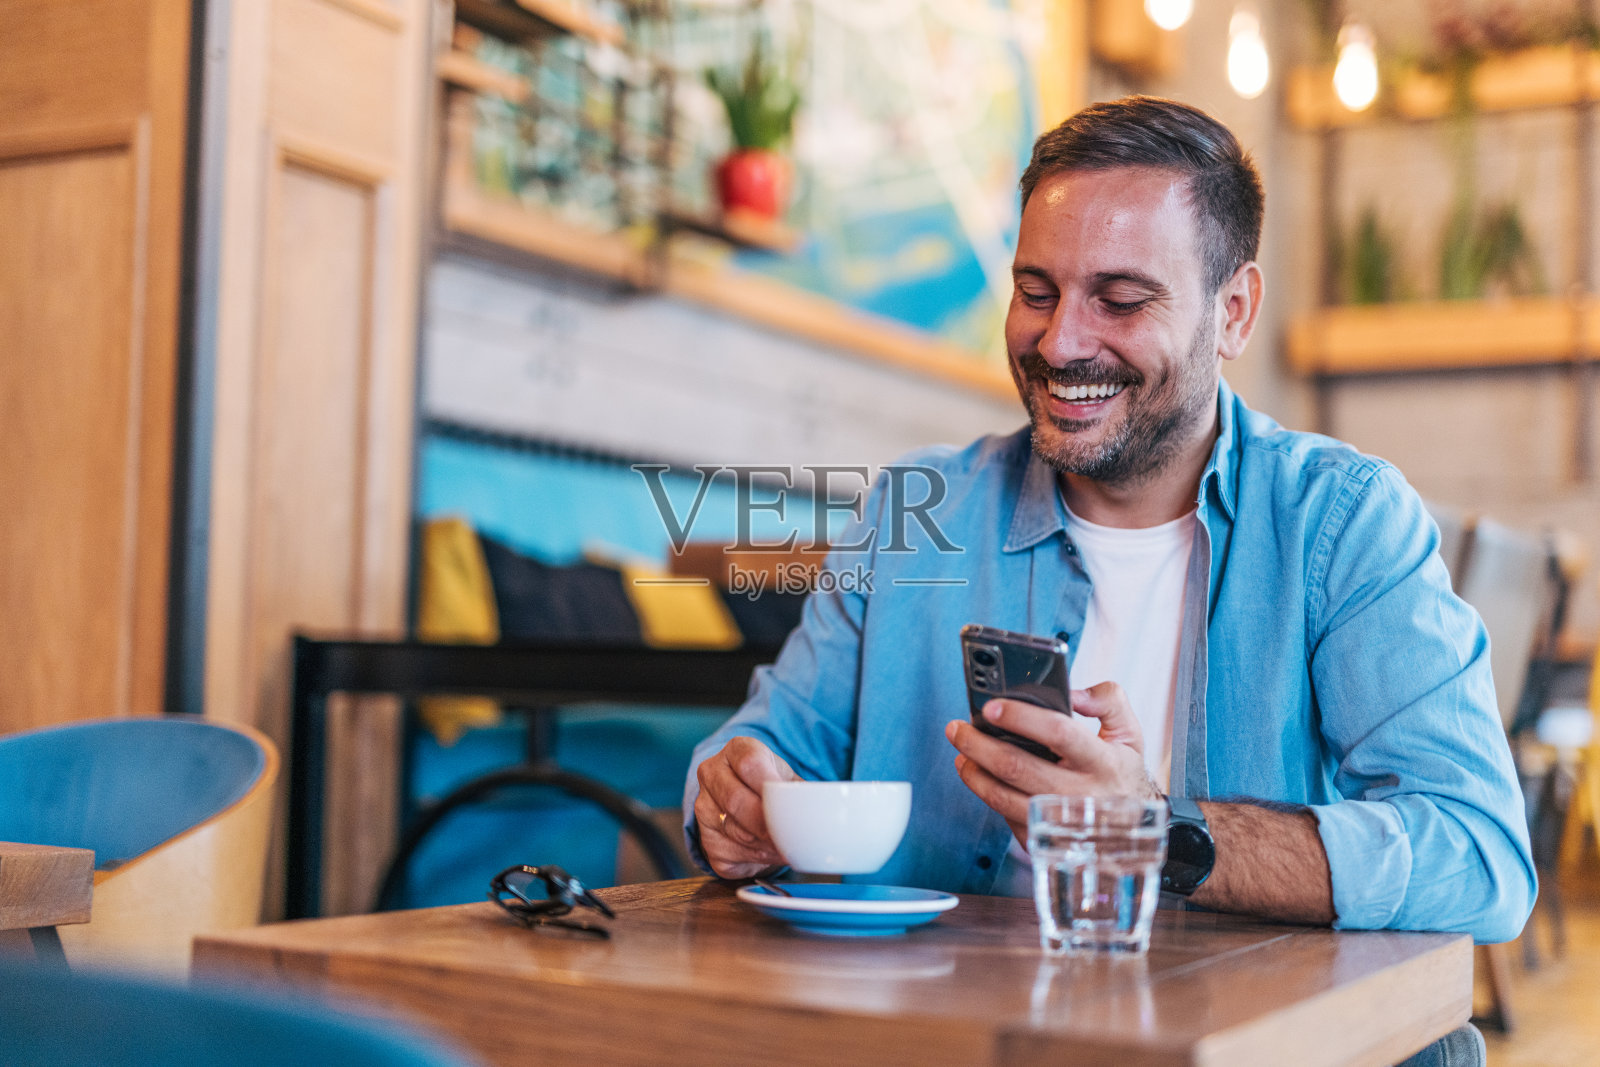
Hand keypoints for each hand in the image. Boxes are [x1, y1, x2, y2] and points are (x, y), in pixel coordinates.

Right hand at [693, 736, 798, 878]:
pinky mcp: (706, 839)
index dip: (769, 784)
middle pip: (736, 800)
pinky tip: (771, 853)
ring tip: (789, 847)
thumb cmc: (769, 785)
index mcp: (735, 751)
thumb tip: (825, 810)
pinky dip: (757, 859)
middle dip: (767, 823)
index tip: (788, 801)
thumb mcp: (785, 777)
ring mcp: (704, 807)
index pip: (748, 763)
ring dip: (766, 844)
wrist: (744, 797)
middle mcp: (712, 775)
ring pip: (735, 831)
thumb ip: (800, 789)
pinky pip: (732, 854)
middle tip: (791, 835)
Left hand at [944, 681, 1159, 841]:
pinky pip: (1007, 818)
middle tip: (957, 728)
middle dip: (978, 744)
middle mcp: (1080, 794)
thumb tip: (1072, 692)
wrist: (1134, 832)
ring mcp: (1060, 823)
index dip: (1021, 717)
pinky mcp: (1046, 842)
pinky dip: (989, 796)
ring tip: (961, 754)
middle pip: (1016, 767)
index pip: (1058, 732)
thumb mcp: (1130, 734)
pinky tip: (980, 778)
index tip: (991, 707)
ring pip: (1003, 798)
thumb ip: (1108, 701)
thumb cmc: (1123, 776)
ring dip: (974, 773)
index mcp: (1102, 762)